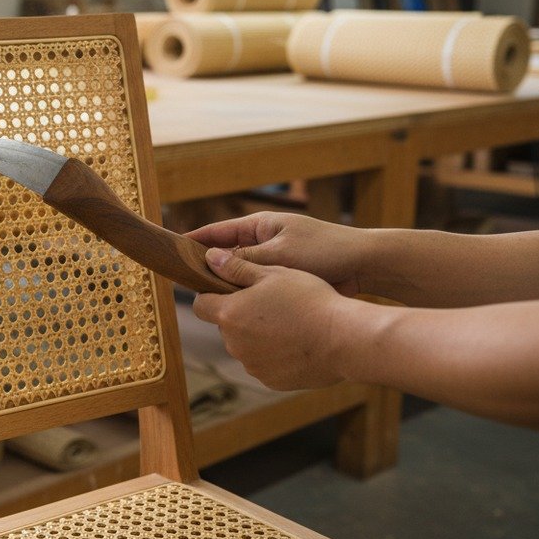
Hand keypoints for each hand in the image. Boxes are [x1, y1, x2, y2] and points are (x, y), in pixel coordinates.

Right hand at [187, 212, 371, 296]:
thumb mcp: (279, 254)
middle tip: (184, 284)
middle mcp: (264, 241)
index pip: (217, 232)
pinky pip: (260, 287)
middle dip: (208, 269)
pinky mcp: (288, 278)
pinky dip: (249, 296)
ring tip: (207, 302)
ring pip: (243, 275)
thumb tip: (210, 262)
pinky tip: (238, 311)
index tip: (173, 251)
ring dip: (229, 286)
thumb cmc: (325, 250)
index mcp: (260, 226)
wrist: (365, 264)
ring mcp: (276, 260)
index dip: (194, 242)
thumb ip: (244, 261)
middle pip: (227, 255)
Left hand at [192, 247, 355, 389]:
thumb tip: (209, 258)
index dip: (211, 295)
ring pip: (245, 345)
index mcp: (229, 314)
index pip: (201, 305)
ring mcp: (252, 365)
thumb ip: (237, 267)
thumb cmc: (309, 300)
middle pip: (226, 325)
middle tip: (269, 302)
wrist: (345, 339)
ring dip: (257, 335)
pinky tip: (297, 342)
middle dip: (240, 314)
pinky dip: (274, 354)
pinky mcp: (271, 381)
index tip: (228, 288)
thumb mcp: (273, 273)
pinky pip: (264, 363)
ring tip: (288, 322)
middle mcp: (234, 344)